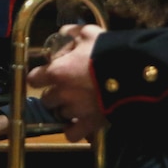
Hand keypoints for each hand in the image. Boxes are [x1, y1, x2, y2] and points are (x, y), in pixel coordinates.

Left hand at [27, 24, 108, 141]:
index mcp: (57, 71)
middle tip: (67, 89)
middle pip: (46, 100)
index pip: (33, 79)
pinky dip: (74, 130)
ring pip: (60, 115)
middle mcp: (62, 94)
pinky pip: (72, 134)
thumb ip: (71, 33)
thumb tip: (62, 33)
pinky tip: (80, 123)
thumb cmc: (107, 50)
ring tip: (78, 104)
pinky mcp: (90, 124)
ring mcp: (75, 111)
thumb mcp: (88, 33)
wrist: (133, 72)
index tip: (47, 75)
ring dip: (66, 110)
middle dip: (54, 95)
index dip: (40, 77)